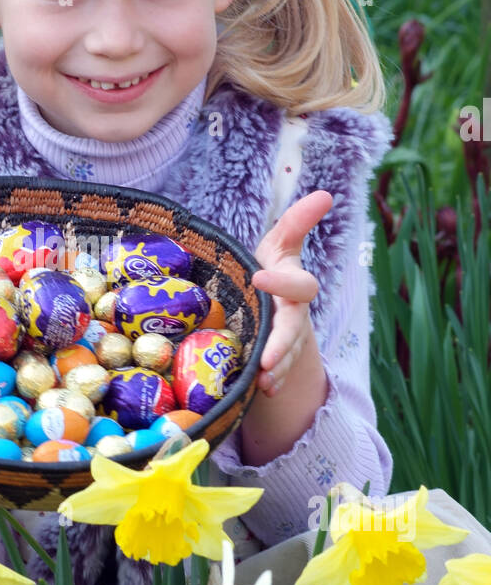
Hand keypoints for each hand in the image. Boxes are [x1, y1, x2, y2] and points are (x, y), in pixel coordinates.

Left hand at [250, 191, 332, 398]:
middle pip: (295, 329)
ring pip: (287, 356)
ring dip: (277, 368)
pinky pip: (278, 374)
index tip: (258, 278)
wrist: (270, 307)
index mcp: (294, 286)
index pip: (298, 284)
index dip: (282, 282)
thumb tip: (326, 194)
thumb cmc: (270, 270)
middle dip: (283, 343)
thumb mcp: (278, 246)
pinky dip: (272, 382)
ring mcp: (289, 339)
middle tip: (267, 358)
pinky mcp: (277, 360)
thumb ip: (296, 223)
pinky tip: (262, 390)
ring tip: (263, 379)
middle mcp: (295, 315)